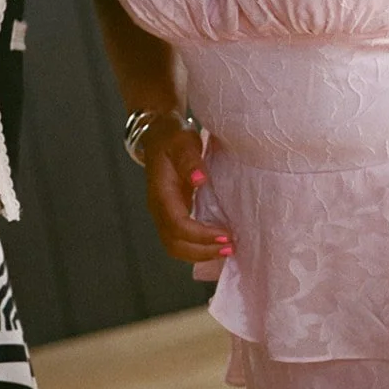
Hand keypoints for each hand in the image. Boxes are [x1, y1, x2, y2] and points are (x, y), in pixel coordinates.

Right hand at [142, 117, 233, 264]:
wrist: (158, 134)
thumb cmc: (172, 137)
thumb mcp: (181, 141)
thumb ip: (189, 159)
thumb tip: (200, 179)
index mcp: (161, 192)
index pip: (177, 225)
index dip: (201, 235)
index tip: (226, 235)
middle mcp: (159, 208)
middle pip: (174, 244)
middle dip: (203, 251)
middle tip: (230, 247)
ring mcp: (163, 213)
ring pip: (176, 247)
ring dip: (200, 253)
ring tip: (226, 249)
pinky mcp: (171, 215)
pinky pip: (180, 241)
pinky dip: (198, 248)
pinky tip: (216, 244)